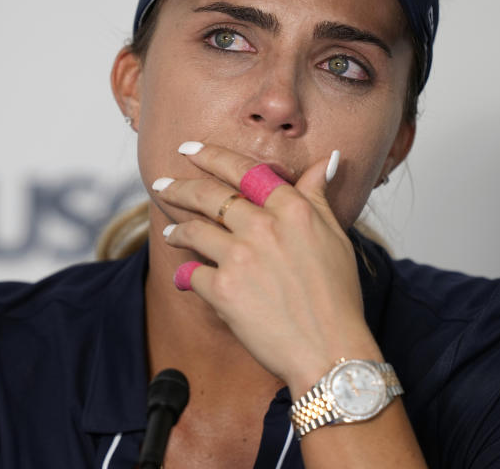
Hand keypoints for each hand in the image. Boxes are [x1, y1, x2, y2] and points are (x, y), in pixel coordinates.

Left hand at [154, 142, 381, 389]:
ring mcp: (240, 257)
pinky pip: (191, 274)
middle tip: (161, 184)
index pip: (244, 170)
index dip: (211, 156)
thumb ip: (318, 196)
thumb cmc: (338, 297)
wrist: (330, 351)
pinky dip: (186, 277)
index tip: (189, 149)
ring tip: (169, 233)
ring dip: (176, 231)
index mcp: (292, 209)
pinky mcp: (223, 290)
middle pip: (208, 195)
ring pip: (193, 231)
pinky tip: (183, 278)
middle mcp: (263, 226)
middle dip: (178, 187)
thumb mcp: (336, 237)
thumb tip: (326, 160)